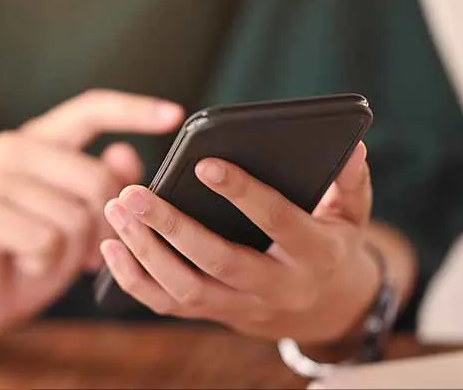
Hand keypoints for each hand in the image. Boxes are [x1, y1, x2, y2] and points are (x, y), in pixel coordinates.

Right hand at [0, 90, 183, 339]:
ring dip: (74, 250)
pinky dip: (48, 263)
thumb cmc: (37, 250)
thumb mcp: (82, 216)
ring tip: (51, 255)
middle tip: (92, 250)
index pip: (91, 109)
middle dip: (106, 225)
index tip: (176, 115)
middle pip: (97, 179)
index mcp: (41, 138)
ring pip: (75, 217)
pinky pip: (47, 242)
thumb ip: (105, 182)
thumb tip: (124, 154)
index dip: (134, 110)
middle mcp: (12, 148)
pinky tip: (28, 263)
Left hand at [100, 142, 379, 343]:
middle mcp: (277, 288)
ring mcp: (242, 308)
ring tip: (116, 210)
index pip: (276, 222)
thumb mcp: (352, 215)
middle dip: (172, 226)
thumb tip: (350, 146)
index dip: (243, 193)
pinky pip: (168, 306)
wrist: (323, 309)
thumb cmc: (329, 244)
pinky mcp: (214, 316)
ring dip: (145, 251)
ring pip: (187, 289)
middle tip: (134, 193)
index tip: (204, 163)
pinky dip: (134, 280)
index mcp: (314, 254)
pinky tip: (110, 247)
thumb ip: (349, 181)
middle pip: (219, 262)